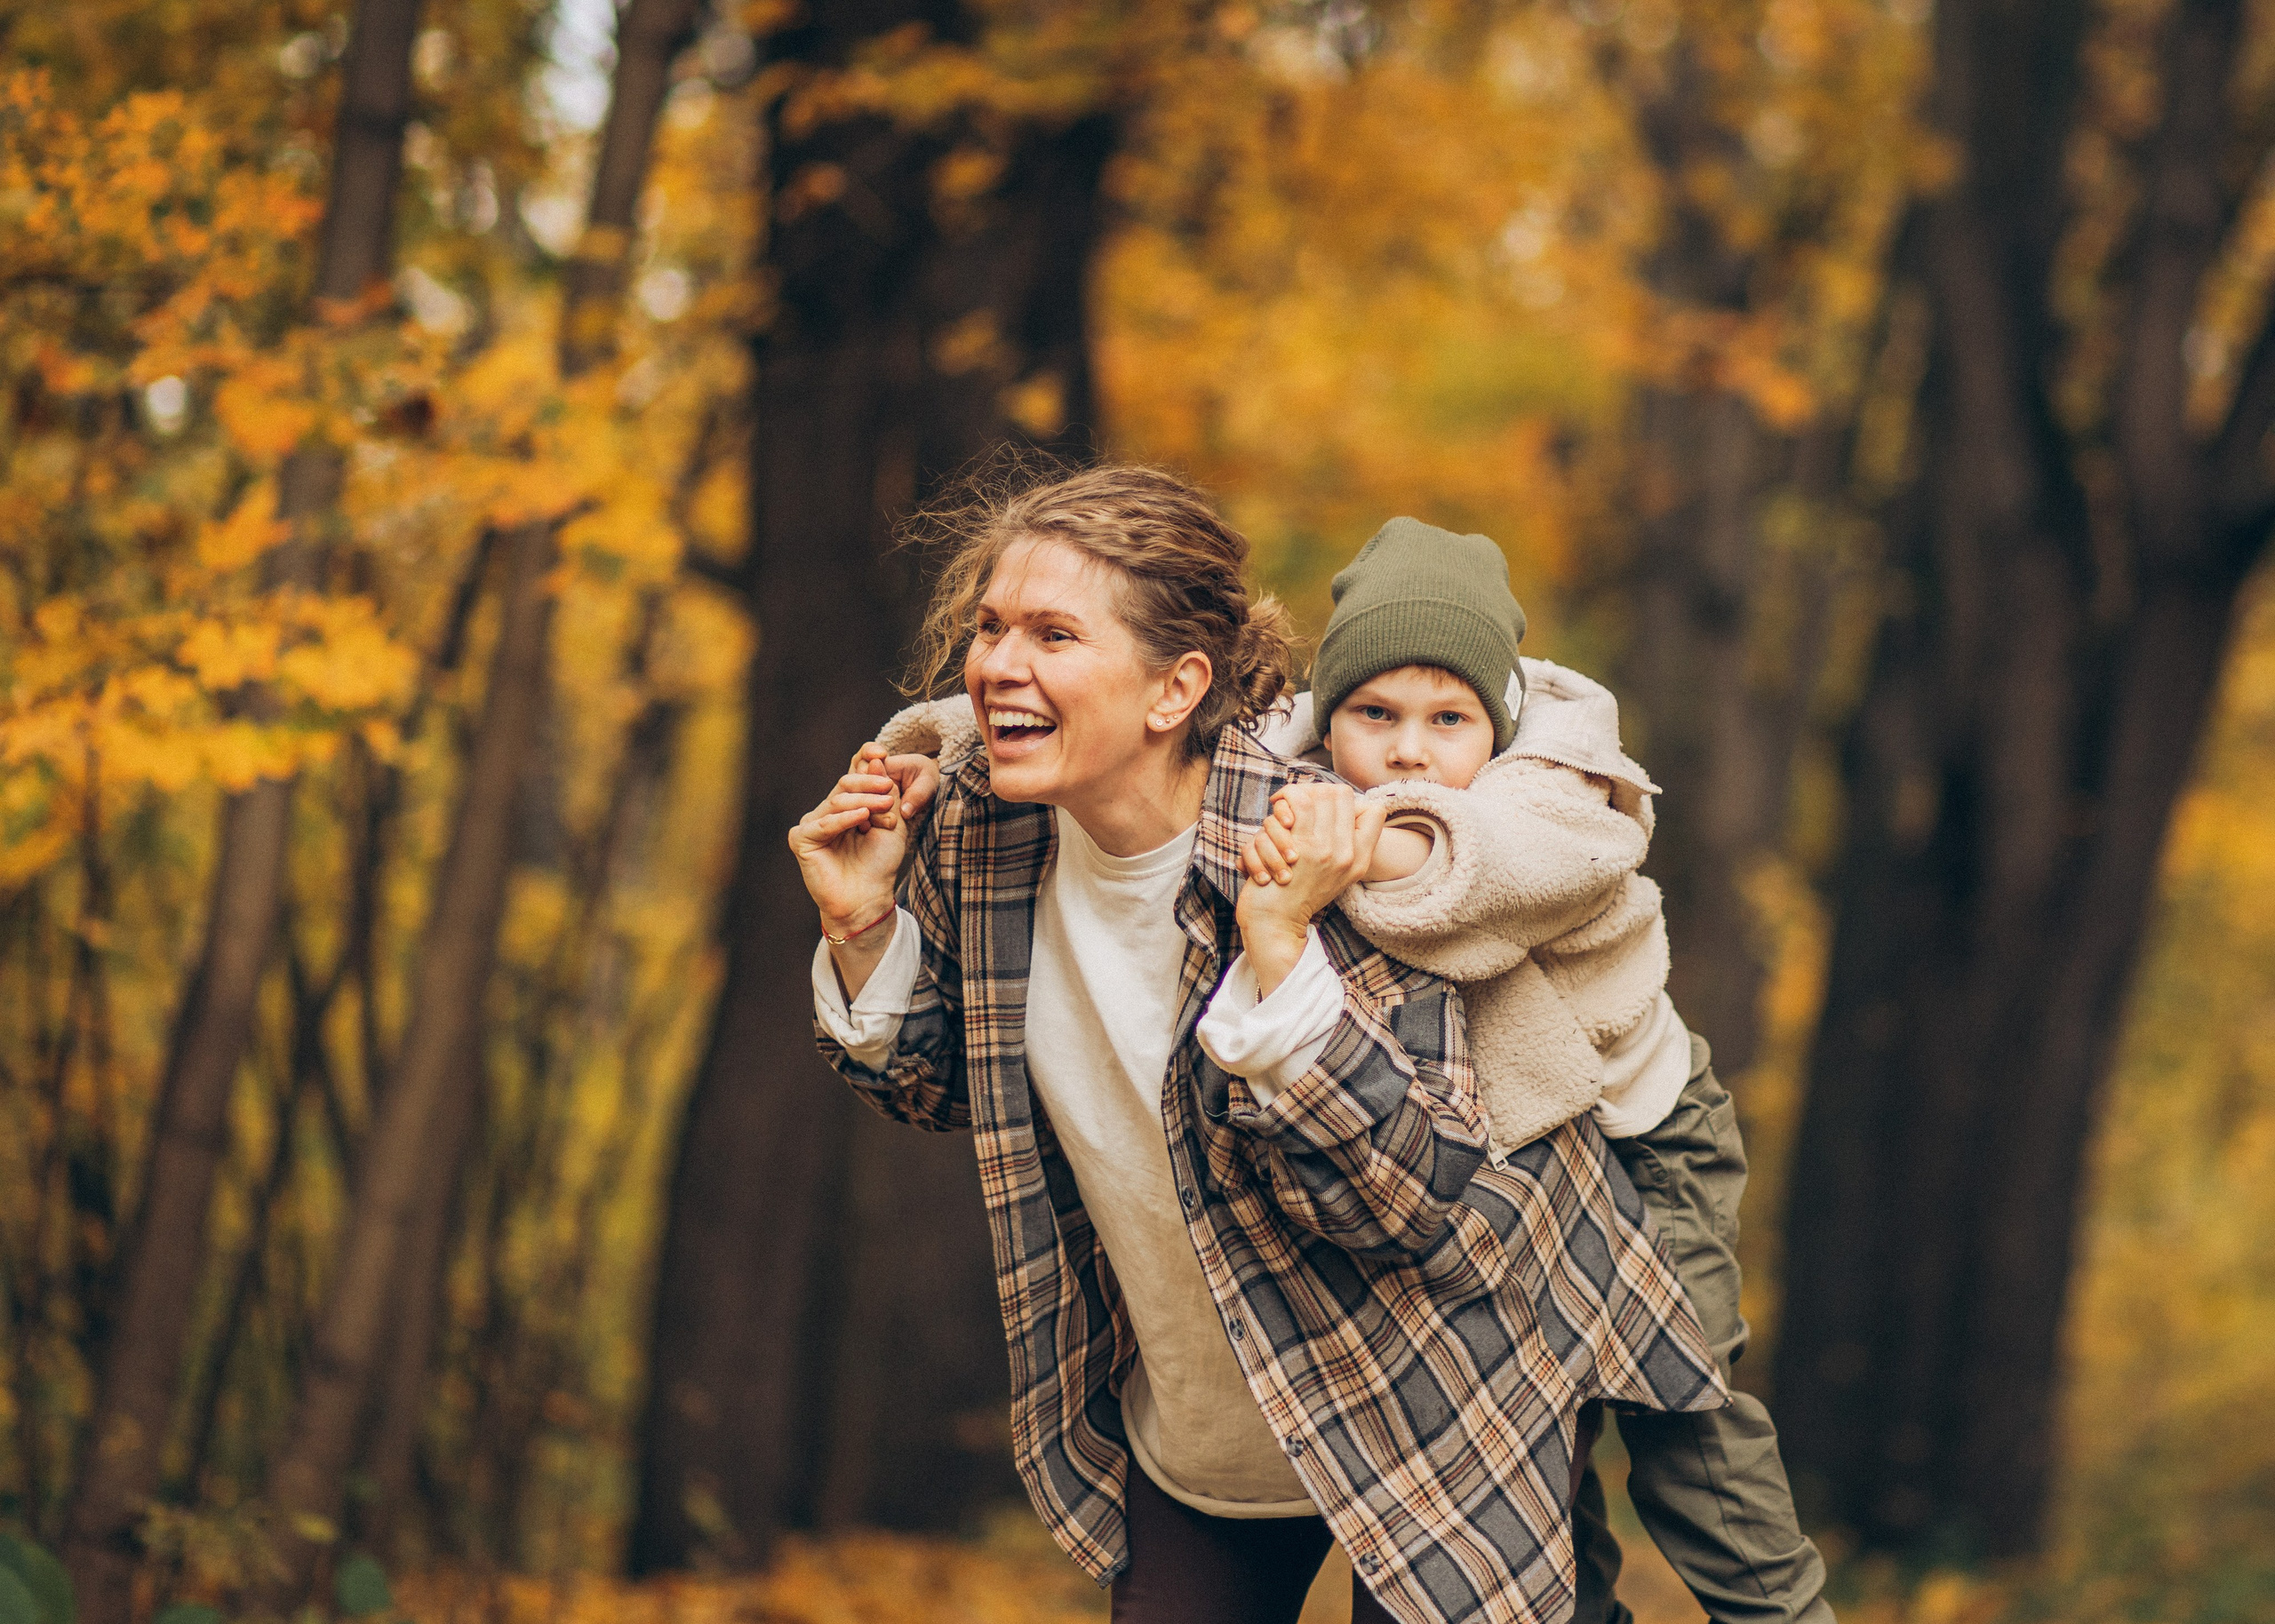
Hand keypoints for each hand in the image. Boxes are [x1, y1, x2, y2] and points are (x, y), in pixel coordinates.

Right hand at [789, 742, 915, 938]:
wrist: (868, 899)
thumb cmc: (880, 864)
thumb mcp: (891, 823)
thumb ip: (885, 794)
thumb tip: (877, 759)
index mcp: (848, 804)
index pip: (853, 772)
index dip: (864, 758)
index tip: (882, 751)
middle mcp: (828, 810)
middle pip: (845, 784)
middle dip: (869, 784)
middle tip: (888, 790)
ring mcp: (813, 824)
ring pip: (836, 801)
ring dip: (863, 802)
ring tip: (883, 808)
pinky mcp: (802, 840)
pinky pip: (822, 823)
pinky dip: (843, 819)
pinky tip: (862, 818)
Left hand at [1240, 782, 1379, 886]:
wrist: (1276, 922)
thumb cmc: (1297, 895)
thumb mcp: (1335, 875)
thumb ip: (1345, 846)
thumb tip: (1350, 809)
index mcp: (1360, 859)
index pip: (1374, 810)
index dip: (1347, 801)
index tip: (1323, 809)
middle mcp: (1347, 853)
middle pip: (1341, 794)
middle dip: (1316, 790)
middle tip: (1297, 800)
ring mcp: (1325, 849)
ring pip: (1320, 793)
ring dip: (1297, 793)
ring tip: (1283, 803)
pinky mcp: (1300, 846)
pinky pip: (1297, 803)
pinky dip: (1283, 800)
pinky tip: (1275, 809)